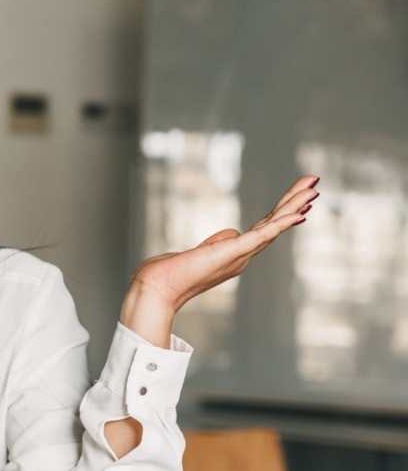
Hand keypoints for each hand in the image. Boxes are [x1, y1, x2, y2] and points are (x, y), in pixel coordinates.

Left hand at [120, 175, 319, 346]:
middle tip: (313, 182)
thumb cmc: (172, 273)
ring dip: (294, 206)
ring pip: (273, 226)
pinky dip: (281, 224)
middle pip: (274, 224)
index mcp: (235, 254)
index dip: (281, 213)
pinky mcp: (232, 252)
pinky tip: (299, 214)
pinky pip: (262, 236)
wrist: (157, 288)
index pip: (263, 229)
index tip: (298, 197)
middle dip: (294, 202)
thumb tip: (232, 233)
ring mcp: (239, 255)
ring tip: (313, 188)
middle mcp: (242, 256)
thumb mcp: (200, 251)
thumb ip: (218, 241)